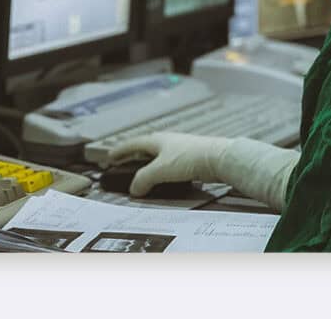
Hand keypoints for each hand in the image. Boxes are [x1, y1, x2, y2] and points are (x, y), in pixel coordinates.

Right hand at [108, 132, 231, 196]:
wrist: (220, 158)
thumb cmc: (191, 158)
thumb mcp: (161, 170)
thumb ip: (143, 179)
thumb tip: (134, 189)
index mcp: (157, 140)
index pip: (133, 144)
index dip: (120, 151)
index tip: (109, 156)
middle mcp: (168, 142)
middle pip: (145, 149)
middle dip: (133, 157)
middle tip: (124, 165)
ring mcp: (180, 150)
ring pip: (159, 157)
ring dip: (148, 165)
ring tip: (143, 176)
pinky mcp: (191, 159)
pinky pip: (170, 165)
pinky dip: (162, 172)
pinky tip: (165, 180)